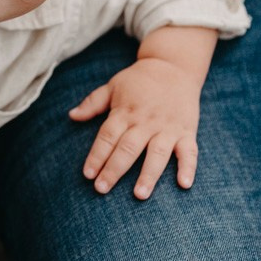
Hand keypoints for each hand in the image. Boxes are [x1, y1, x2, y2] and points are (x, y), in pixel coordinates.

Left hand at [71, 57, 200, 199]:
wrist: (174, 66)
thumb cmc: (139, 80)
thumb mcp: (113, 86)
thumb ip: (92, 103)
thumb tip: (72, 116)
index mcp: (125, 112)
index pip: (107, 136)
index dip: (96, 155)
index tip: (88, 175)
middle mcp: (145, 121)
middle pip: (128, 148)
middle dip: (114, 169)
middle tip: (102, 189)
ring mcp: (167, 127)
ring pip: (157, 153)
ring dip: (148, 174)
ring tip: (139, 195)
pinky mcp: (186, 130)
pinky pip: (189, 151)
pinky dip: (188, 167)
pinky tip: (184, 184)